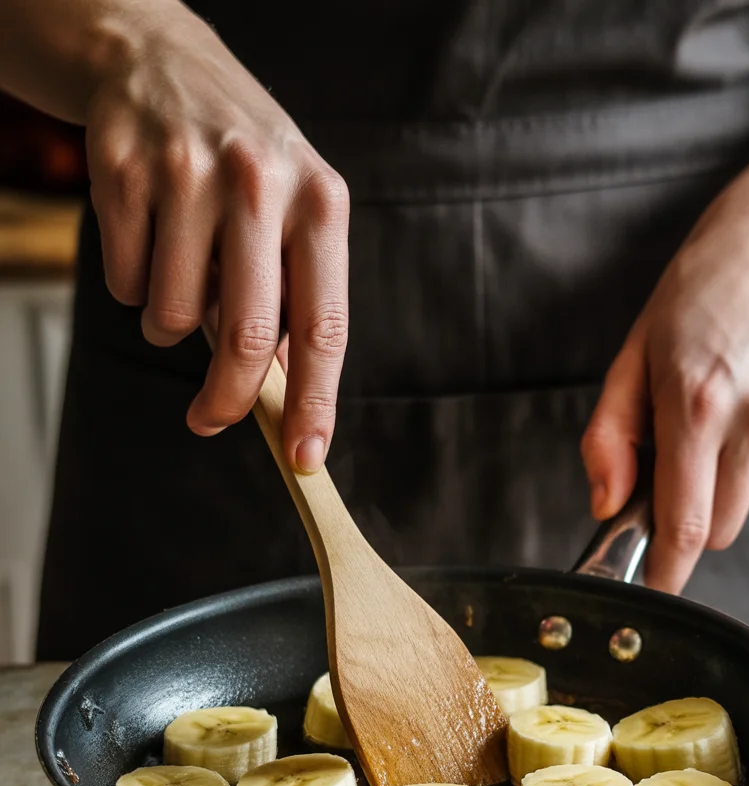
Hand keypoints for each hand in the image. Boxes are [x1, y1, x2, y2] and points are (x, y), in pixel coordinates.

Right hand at [85, 7, 347, 471]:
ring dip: (173, 327)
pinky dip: (134, 288)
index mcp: (320, 204)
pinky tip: (149, 242)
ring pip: (175, 317)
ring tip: (183, 279)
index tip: (306, 458)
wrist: (162, 63)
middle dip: (229, 399)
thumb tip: (287, 397)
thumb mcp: (293, 215)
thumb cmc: (242, 164)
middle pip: (249, 337)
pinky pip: (125, 284)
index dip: (316, 402)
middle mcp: (260, 184)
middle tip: (212, 421)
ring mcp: (188, 174)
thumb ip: (295, 301)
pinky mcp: (124, 171)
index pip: (323, 326)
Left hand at [580, 191, 748, 594]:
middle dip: (684, 519)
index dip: (666, 570)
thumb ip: (608, 443)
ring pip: (740, 511)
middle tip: (669, 467)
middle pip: (714, 530)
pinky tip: (739, 420)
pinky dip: (745, 470)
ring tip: (708, 429)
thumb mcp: (627, 366)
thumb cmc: (687, 310)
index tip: (652, 590)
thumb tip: (607, 505)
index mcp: (696, 405)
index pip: (685, 522)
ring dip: (715, 491)